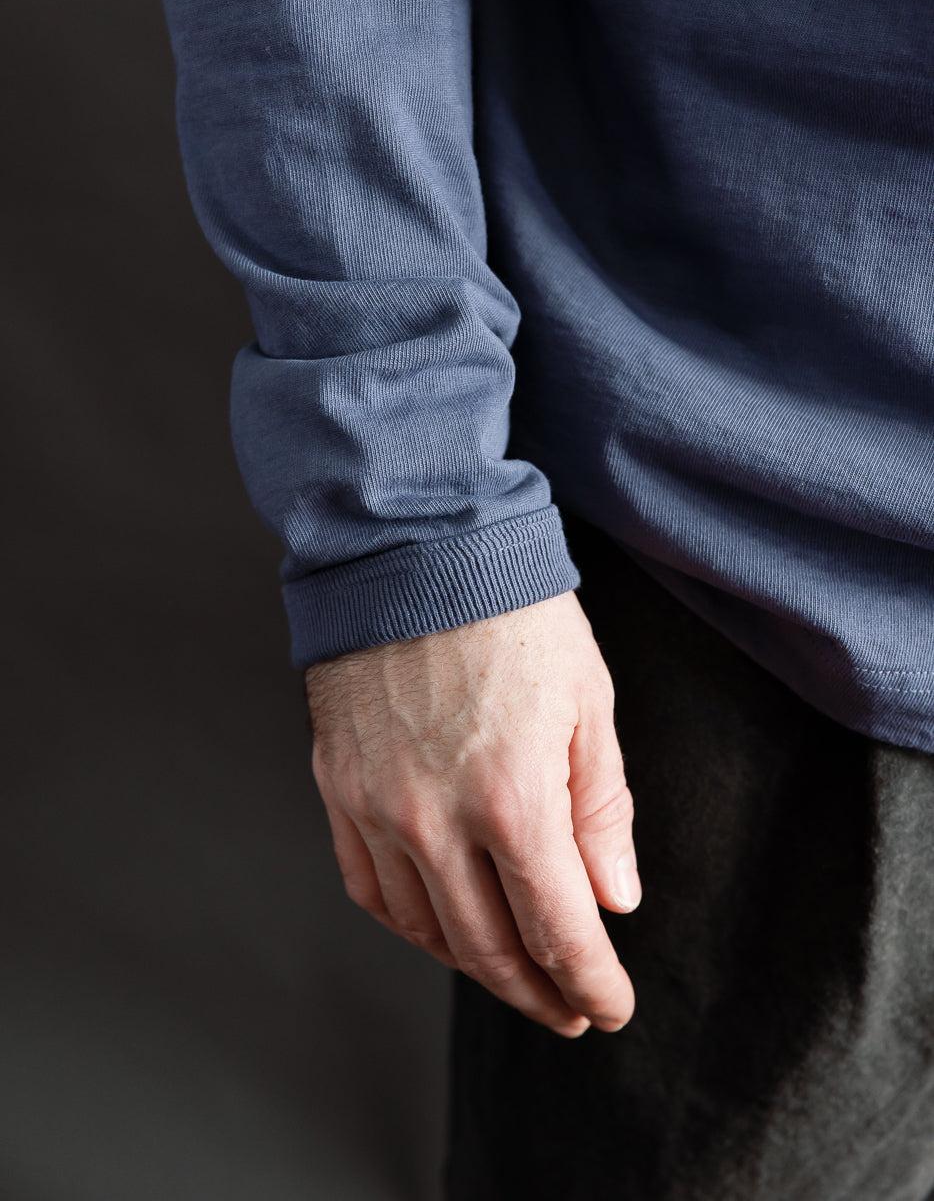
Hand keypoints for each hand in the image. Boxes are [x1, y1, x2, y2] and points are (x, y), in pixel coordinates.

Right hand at [305, 589, 640, 1037]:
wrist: (414, 548)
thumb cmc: (513, 613)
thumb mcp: (588, 703)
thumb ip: (601, 810)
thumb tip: (612, 898)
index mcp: (513, 798)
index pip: (559, 929)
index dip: (591, 982)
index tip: (611, 1007)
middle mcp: (436, 818)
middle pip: (490, 948)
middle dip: (540, 992)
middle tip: (570, 1010)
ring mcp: (378, 807)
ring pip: (427, 930)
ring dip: (476, 967)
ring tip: (514, 975)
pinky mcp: (339, 787)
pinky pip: (370, 887)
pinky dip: (410, 924)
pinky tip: (440, 929)